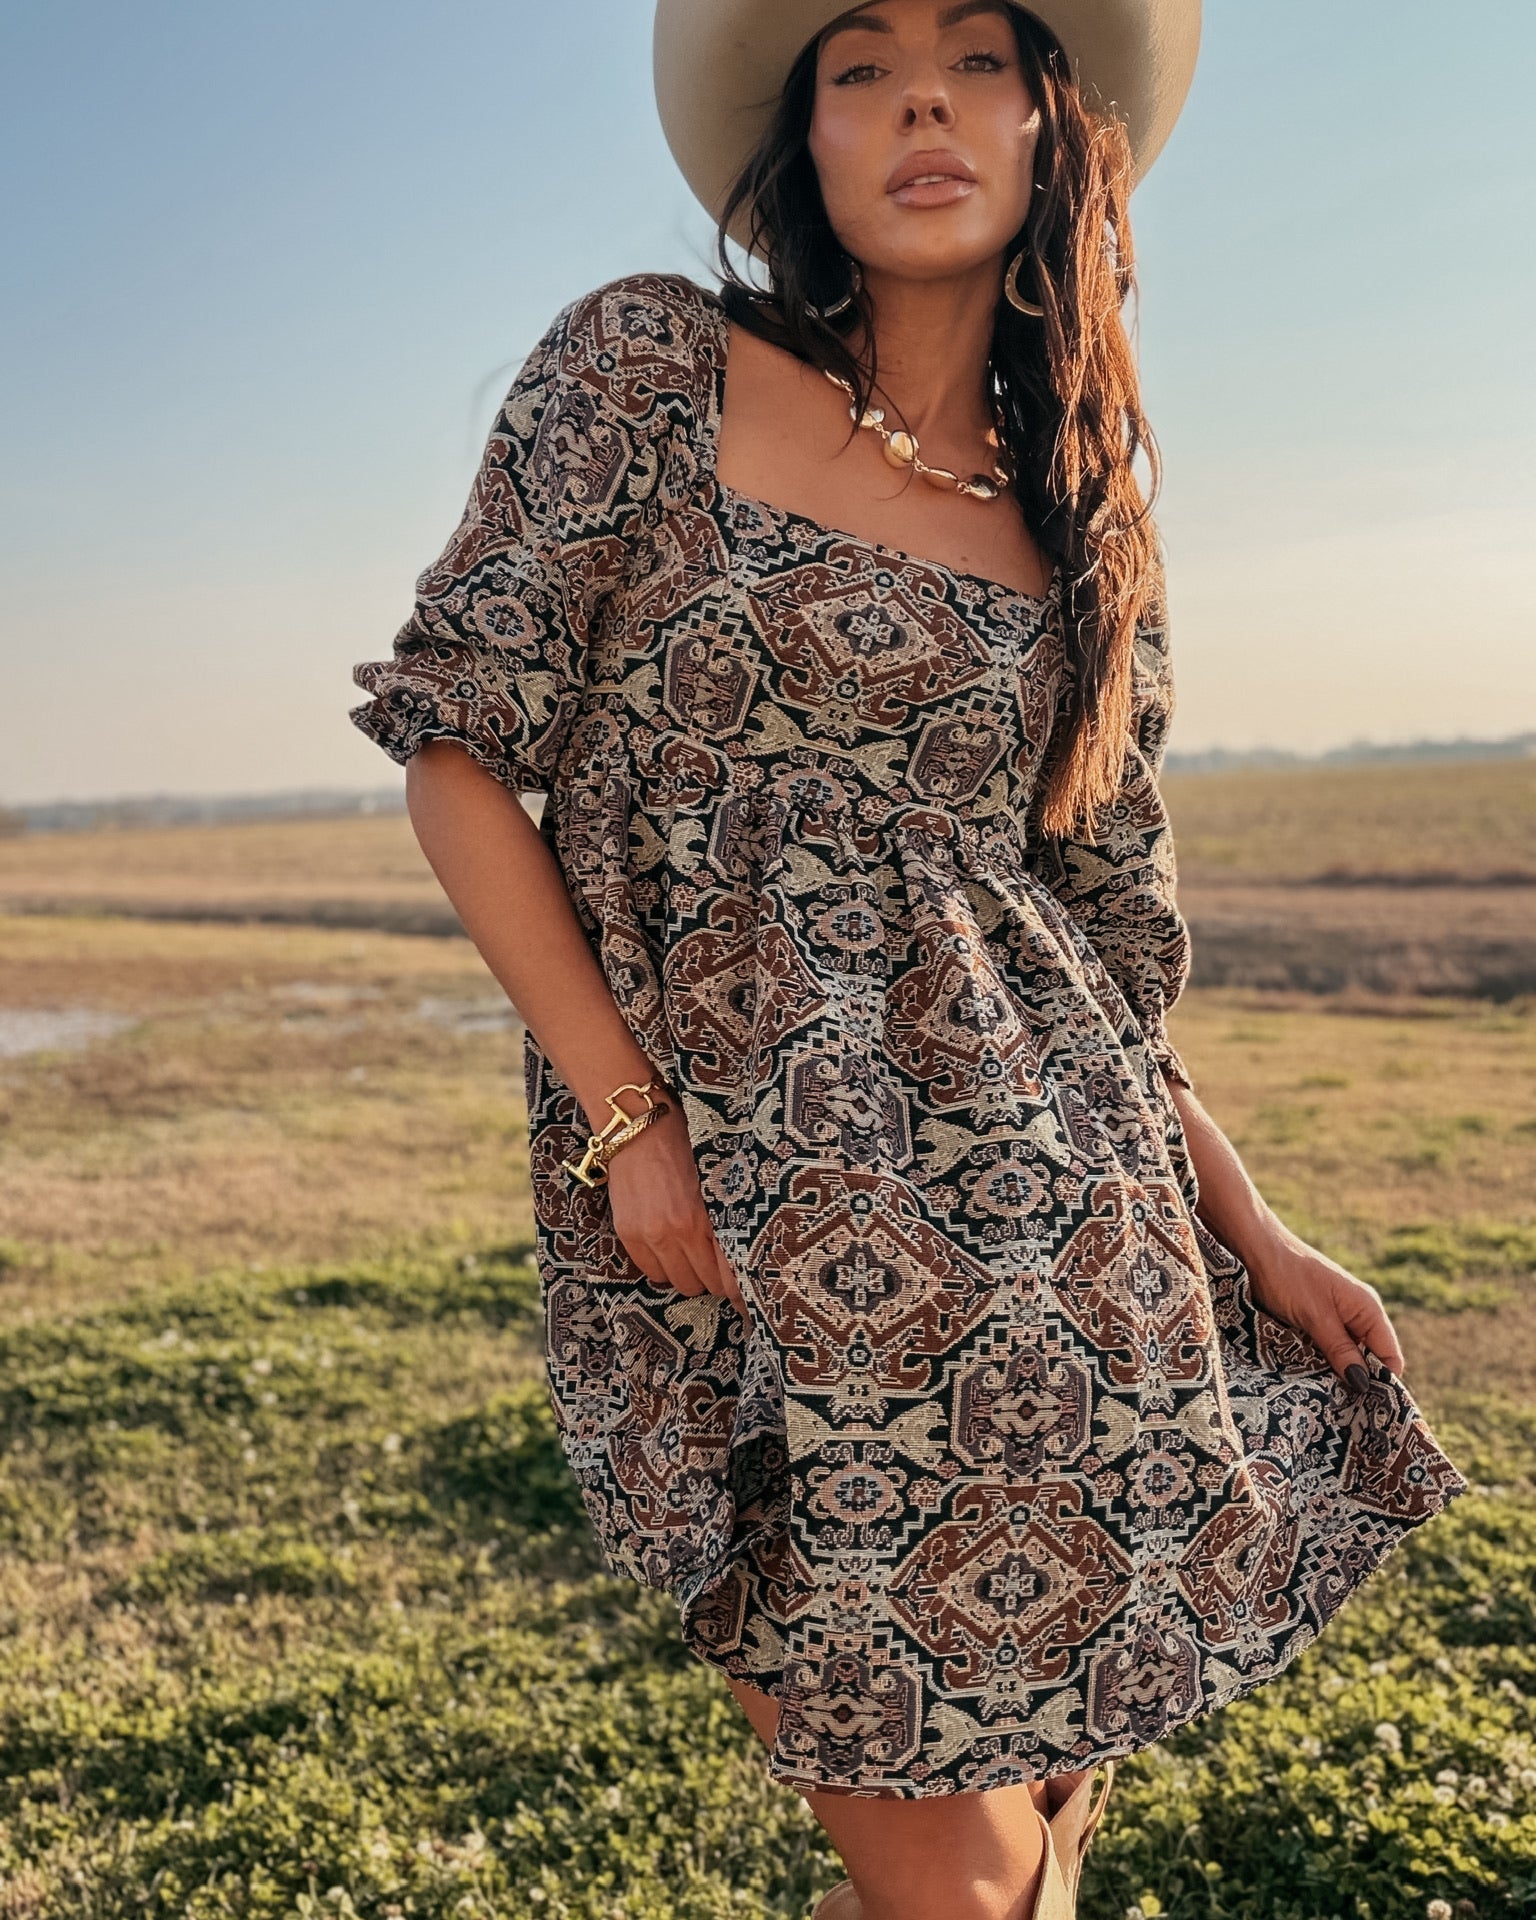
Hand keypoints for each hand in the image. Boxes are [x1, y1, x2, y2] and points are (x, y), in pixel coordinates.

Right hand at [602, 1099, 746, 1315]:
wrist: (639, 1124)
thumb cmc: (687, 1144)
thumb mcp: (720, 1178)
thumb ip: (728, 1217)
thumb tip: (744, 1254)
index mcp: (709, 1216)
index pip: (730, 1276)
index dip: (740, 1292)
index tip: (746, 1298)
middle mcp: (680, 1231)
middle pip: (705, 1285)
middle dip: (714, 1280)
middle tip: (719, 1268)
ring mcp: (651, 1234)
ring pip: (678, 1283)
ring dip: (688, 1274)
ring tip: (692, 1254)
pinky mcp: (628, 1233)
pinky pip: (650, 1272)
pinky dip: (662, 1265)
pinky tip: (669, 1248)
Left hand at [1243, 1223, 1404, 1394]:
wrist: (1251, 1245)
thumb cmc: (1286, 1275)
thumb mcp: (1315, 1317)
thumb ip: (1341, 1350)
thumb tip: (1365, 1385)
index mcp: (1367, 1309)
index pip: (1389, 1356)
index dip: (1383, 1383)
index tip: (1367, 1411)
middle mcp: (1356, 1313)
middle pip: (1368, 1358)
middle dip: (1357, 1382)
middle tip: (1341, 1412)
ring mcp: (1333, 1315)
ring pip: (1344, 1355)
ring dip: (1334, 1374)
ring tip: (1323, 1401)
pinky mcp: (1312, 1318)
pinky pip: (1324, 1347)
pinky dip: (1318, 1363)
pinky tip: (1307, 1379)